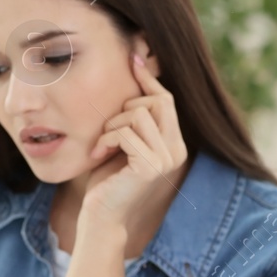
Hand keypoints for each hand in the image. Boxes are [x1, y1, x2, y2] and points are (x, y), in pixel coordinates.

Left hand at [80, 53, 186, 228]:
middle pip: (157, 102)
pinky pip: (127, 132)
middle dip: (125, 109)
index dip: (149, 79)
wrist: (100, 217)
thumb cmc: (107, 180)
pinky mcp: (150, 167)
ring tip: (103, 145)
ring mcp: (167, 160)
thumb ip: (133, 118)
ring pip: (140, 114)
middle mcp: (177, 152)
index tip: (132, 59)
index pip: (166, 100)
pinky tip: (99, 154)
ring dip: (113, 125)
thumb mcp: (123, 142)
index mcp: (174, 145)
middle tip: (107, 132)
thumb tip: (136, 68)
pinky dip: (108, 138)